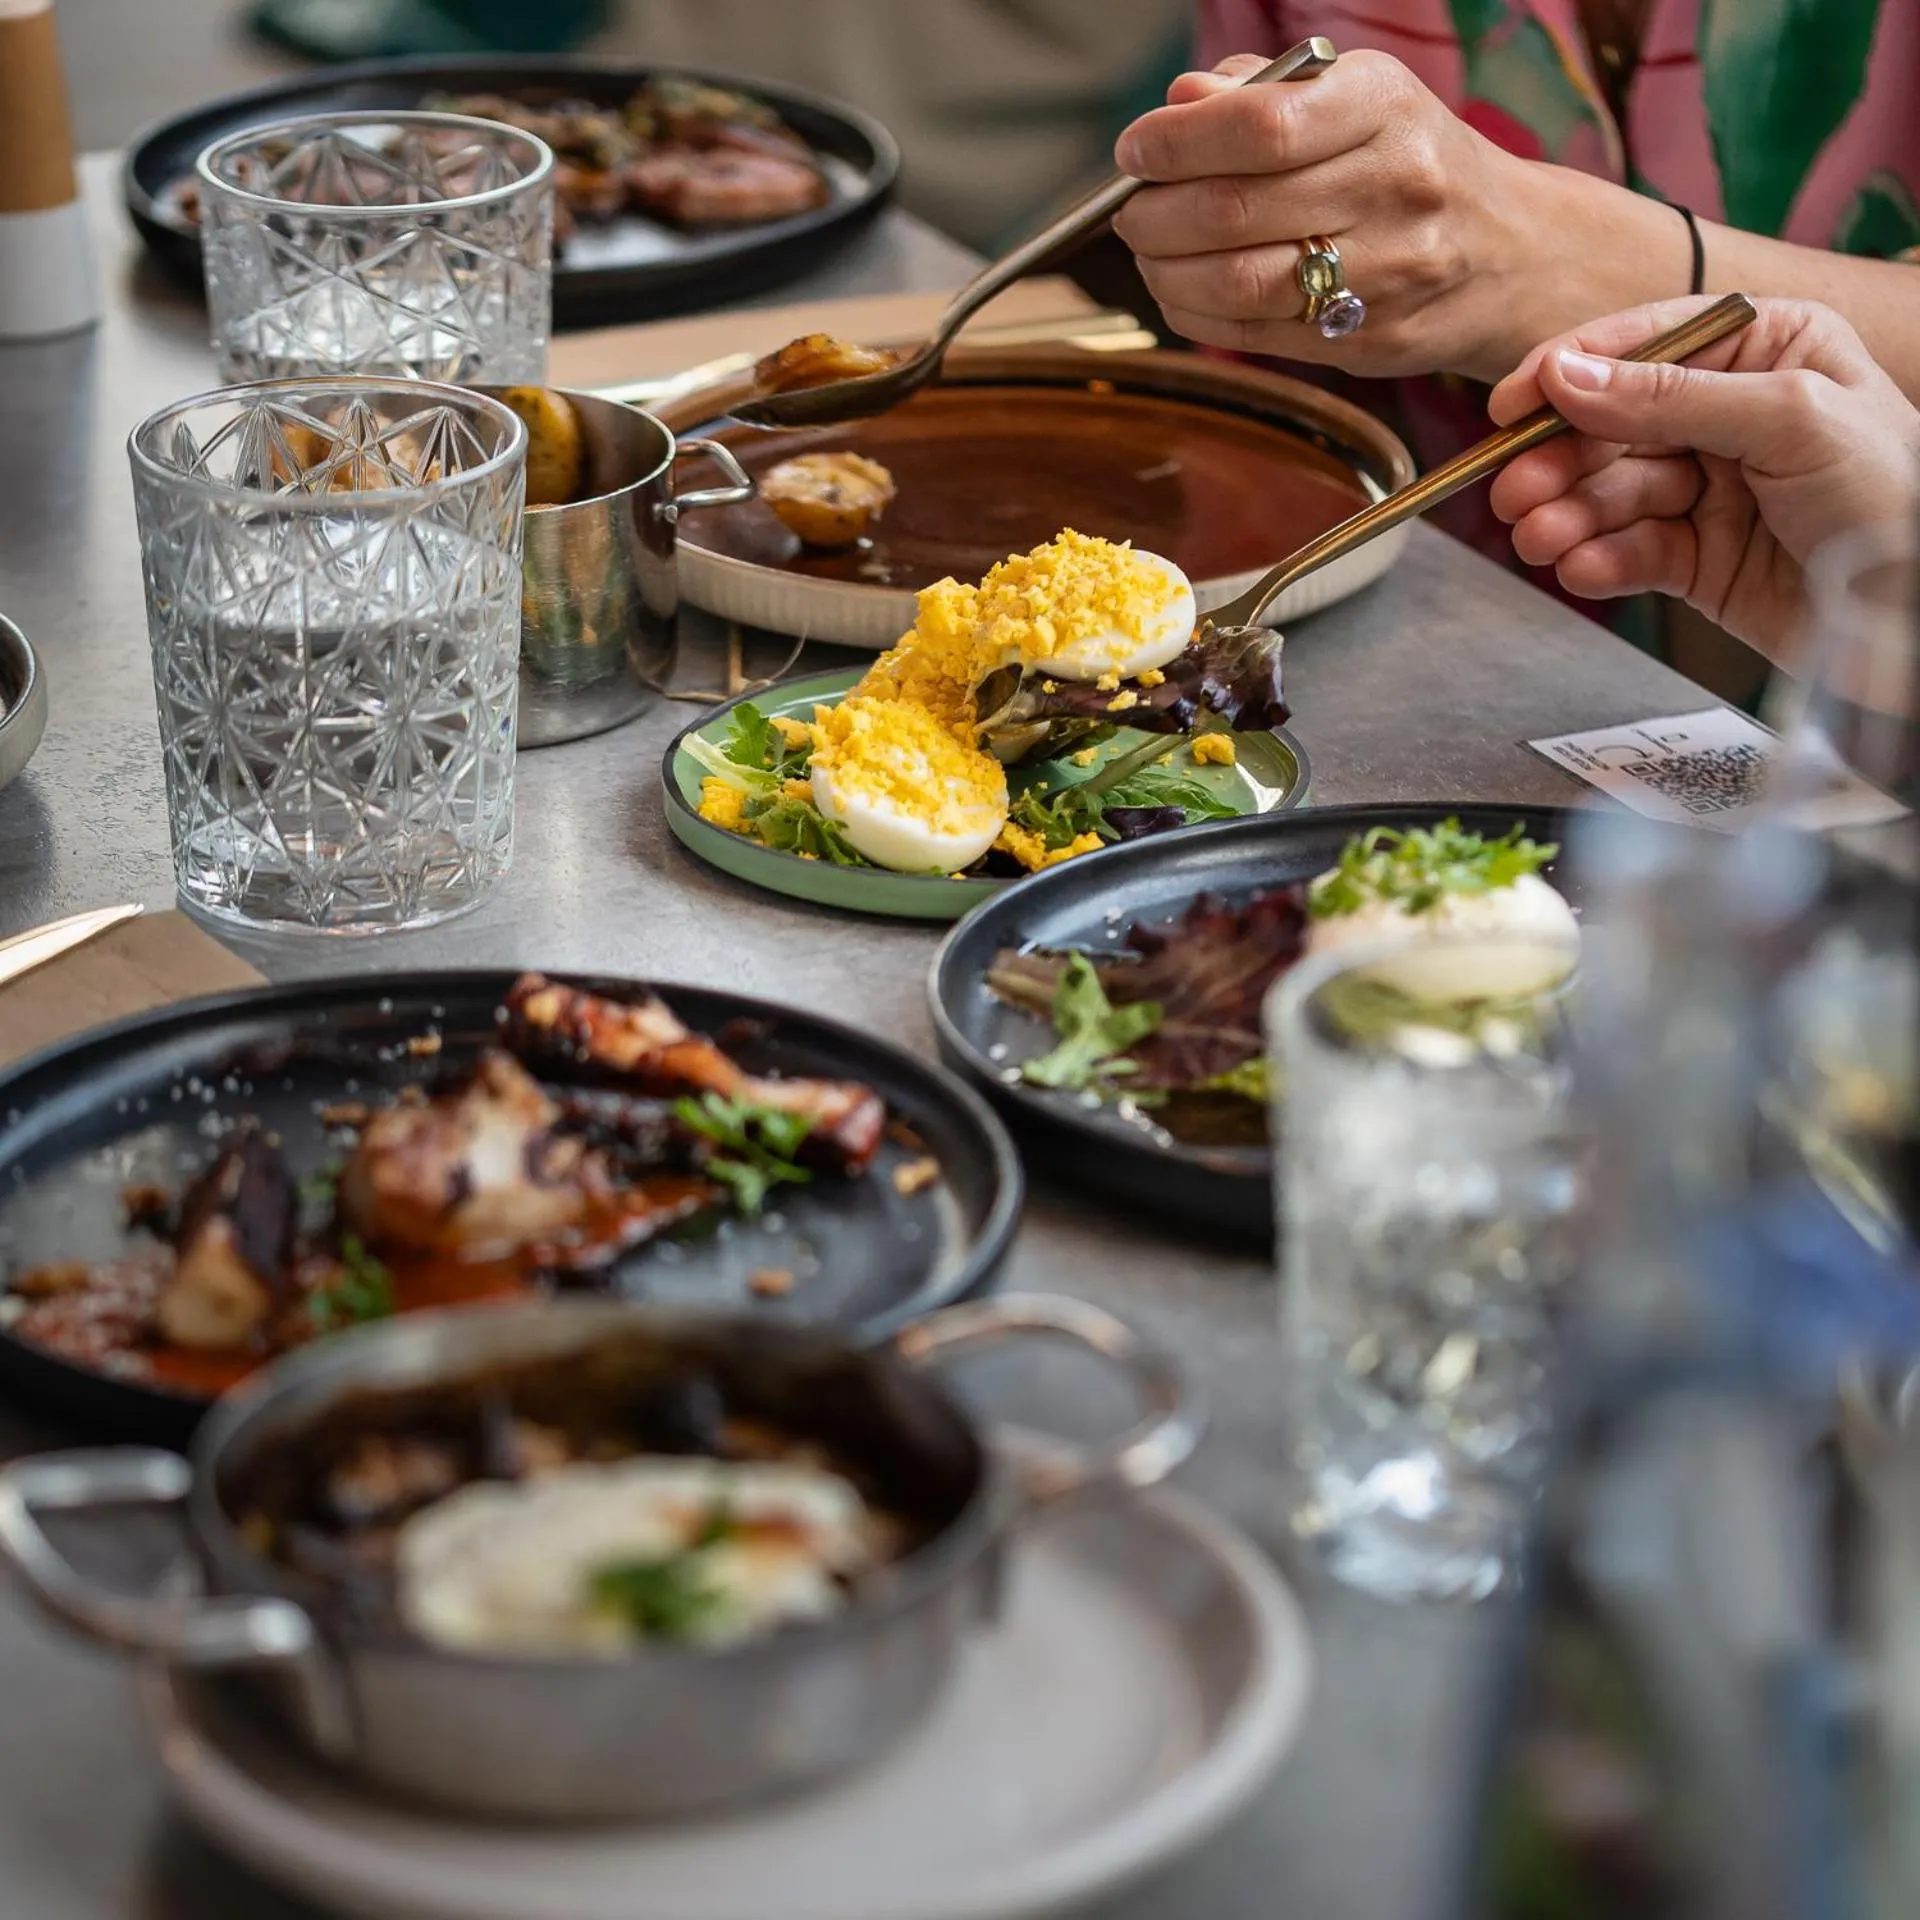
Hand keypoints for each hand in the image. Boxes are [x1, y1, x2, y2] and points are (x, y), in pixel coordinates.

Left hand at [1110, 52, 1663, 381]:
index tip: (1135, 149)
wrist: (1510, 253)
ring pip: (1235, 282)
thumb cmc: (1411, 163)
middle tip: (1132, 209)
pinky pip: (1250, 333)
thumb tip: (1180, 100)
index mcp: (1384, 108)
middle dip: (1155, 212)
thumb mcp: (1358, 97)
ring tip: (1150, 251)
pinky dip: (1194, 313)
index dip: (1175, 142)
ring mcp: (1385, 273)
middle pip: (1233, 209)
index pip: (1258, 124)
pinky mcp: (1366, 340)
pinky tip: (1182, 290)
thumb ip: (1265, 93)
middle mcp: (1392, 188)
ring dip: (1165, 270)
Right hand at [1487, 298, 1919, 662]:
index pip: (1646, 345)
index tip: (1511, 405)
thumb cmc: (1893, 495)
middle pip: (1612, 426)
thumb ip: (1671, 398)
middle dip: (1559, 460)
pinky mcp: (1698, 559)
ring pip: (1610, 495)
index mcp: (1764, 349)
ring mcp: (1710, 490)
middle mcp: (1729, 414)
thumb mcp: (1787, 419)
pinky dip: (1598, 561)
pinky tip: (1581, 568)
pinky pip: (1629, 553)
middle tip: (1513, 491)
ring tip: (1540, 541)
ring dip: (1567, 517)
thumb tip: (1569, 376)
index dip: (1572, 371)